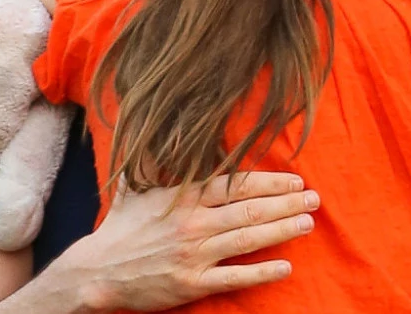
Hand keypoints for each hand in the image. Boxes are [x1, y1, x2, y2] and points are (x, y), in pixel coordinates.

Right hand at [54, 172, 319, 311]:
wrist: (95, 271)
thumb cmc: (119, 229)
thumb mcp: (134, 188)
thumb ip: (150, 160)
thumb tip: (152, 126)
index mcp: (182, 197)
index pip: (235, 184)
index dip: (269, 181)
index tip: (295, 179)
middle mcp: (192, 223)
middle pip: (249, 210)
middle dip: (286, 203)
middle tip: (315, 199)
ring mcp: (193, 254)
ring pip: (247, 240)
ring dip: (282, 231)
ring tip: (307, 224)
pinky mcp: (191, 283)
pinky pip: (233, 278)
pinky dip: (261, 273)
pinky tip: (285, 267)